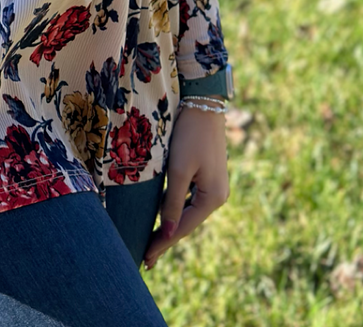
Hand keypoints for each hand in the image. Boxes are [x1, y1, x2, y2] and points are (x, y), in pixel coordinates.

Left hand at [143, 104, 228, 268]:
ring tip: (151, 242)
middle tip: (146, 258)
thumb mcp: (178, 170)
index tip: (145, 258)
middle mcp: (217, 196)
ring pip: (187, 212)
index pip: (183, 228)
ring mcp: (213, 186)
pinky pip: (188, 199)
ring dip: (170, 225)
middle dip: (166, 238)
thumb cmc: (189, 135)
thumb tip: (169, 234)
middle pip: (186, 223)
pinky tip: (162, 216)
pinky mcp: (207, 175)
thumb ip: (173, 203)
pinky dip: (174, 209)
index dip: (163, 243)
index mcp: (213, 198)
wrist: (202, 104)